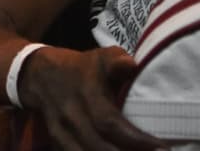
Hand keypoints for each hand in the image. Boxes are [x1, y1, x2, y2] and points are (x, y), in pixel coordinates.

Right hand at [19, 46, 165, 150]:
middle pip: (97, 146)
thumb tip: (132, 64)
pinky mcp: (57, 141)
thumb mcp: (97, 57)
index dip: (136, 139)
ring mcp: (60, 130)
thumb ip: (115, 60)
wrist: (36, 74)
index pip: (109, 122)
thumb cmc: (77, 67)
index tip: (163, 148)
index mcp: (85, 94)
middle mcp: (71, 115)